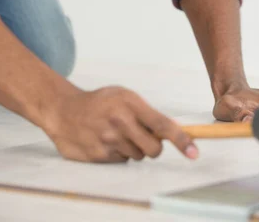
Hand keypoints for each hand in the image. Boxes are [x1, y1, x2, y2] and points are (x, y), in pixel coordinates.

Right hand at [44, 85, 198, 162]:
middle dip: (154, 147)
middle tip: (143, 137)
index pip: (162, 125)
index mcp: (130, 103)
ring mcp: (109, 141)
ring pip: (138, 157)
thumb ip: (146, 112)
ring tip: (117, 134)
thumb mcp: (124, 96)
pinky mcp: (99, 156)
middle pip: (154, 149)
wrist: (64, 111)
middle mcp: (120, 122)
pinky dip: (118, 154)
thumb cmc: (100, 102)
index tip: (194, 152)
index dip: (181, 140)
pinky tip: (106, 141)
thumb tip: (172, 132)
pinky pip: (121, 162)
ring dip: (133, 148)